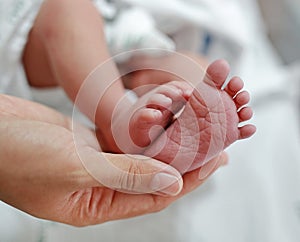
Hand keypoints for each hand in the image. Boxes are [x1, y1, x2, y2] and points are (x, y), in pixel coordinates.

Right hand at [0, 94, 226, 225]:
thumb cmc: (20, 157)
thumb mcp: (74, 168)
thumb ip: (124, 175)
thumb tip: (170, 180)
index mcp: (95, 206)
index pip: (153, 197)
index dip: (185, 181)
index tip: (211, 164)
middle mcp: (100, 188)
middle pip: (151, 178)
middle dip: (184, 163)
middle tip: (215, 149)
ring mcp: (95, 165)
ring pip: (140, 158)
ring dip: (166, 147)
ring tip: (196, 135)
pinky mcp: (90, 145)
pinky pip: (125, 142)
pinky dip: (145, 134)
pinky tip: (164, 125)